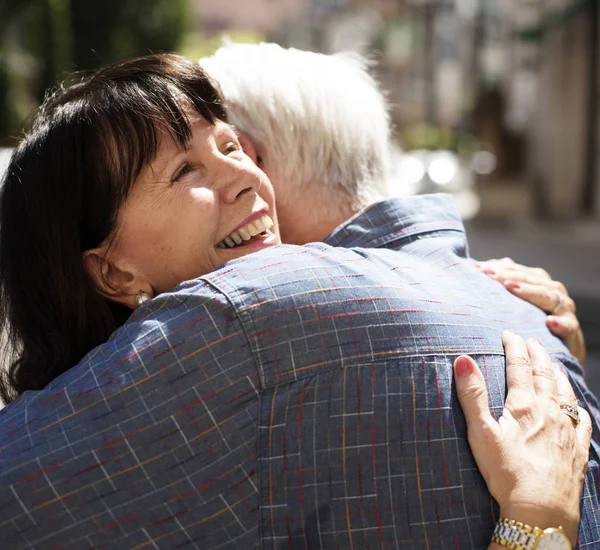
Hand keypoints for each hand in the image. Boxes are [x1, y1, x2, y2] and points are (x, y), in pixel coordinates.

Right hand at [454, 331, 591, 545]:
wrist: (541, 511)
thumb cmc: (506, 473)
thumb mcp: (481, 432)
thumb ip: (471, 394)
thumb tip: (462, 359)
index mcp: (524, 406)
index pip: (519, 367)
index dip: (514, 347)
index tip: (508, 333)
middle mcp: (549, 413)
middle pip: (544, 375)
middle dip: (536, 355)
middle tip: (531, 341)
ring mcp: (566, 432)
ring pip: (565, 394)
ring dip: (557, 375)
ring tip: (553, 364)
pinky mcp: (577, 451)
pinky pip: (582, 422)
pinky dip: (578, 407)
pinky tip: (576, 407)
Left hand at [475, 257, 585, 364]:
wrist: (552, 360)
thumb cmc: (526, 330)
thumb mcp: (511, 310)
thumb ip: (498, 291)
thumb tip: (475, 271)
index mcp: (536, 284)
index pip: (519, 271)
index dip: (500, 268)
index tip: (478, 268)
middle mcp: (552, 294)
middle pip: (533, 279)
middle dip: (509, 275)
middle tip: (489, 275)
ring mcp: (564, 312)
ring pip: (550, 296)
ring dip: (530, 291)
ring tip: (510, 287)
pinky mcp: (571, 333)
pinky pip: (568, 326)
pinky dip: (560, 323)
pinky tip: (549, 322)